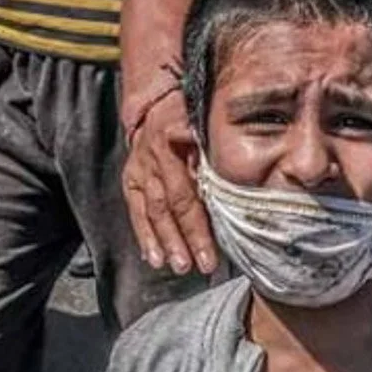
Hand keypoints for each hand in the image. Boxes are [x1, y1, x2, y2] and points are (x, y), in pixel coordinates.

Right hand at [121, 87, 218, 277]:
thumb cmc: (196, 117)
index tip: (217, 246)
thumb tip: (240, 193)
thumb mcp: (211, 123)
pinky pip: (136, 210)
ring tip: (179, 266)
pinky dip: (145, 235)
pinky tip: (153, 258)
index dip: (203, 221)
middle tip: (203, 265)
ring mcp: (140, 167)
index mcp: (178, 137)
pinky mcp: (131, 178)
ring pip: (154, 209)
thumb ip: (219, 155)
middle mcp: (155, 153)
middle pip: (173, 202)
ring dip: (167, 241)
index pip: (191, 188)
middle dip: (188, 237)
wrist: (161, 105)